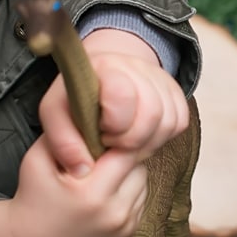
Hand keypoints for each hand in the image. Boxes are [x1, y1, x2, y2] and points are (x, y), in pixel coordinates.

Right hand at [2, 131, 149, 236]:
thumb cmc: (33, 195)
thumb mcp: (38, 158)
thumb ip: (66, 134)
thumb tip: (93, 113)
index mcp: (91, 193)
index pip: (125, 150)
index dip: (117, 138)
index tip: (104, 134)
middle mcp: (113, 212)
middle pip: (138, 165)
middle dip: (123, 154)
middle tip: (103, 153)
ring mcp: (123, 225)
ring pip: (143, 181)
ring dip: (128, 172)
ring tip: (104, 172)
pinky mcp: (129, 233)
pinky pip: (141, 198)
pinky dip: (129, 190)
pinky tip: (107, 190)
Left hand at [37, 28, 190, 176]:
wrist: (100, 76)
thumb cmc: (76, 98)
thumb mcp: (55, 114)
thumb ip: (62, 142)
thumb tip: (83, 170)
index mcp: (105, 66)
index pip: (124, 95)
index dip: (115, 124)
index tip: (101, 132)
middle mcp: (137, 65)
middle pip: (152, 112)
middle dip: (133, 139)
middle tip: (113, 142)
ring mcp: (160, 76)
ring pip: (170, 119)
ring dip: (148, 141)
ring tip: (125, 142)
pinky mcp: (175, 90)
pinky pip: (181, 121)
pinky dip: (163, 136)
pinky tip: (141, 136)